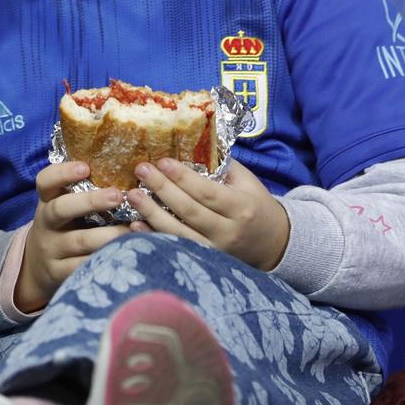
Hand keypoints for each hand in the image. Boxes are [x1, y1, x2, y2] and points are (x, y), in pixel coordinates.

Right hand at [11, 161, 135, 313]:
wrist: (37, 268)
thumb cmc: (62, 228)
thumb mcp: (61, 207)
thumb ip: (81, 191)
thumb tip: (123, 164)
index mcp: (46, 202)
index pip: (45, 181)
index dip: (63, 173)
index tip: (85, 167)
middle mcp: (46, 224)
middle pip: (61, 209)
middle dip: (90, 201)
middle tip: (118, 195)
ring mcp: (52, 250)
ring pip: (79, 241)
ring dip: (108, 235)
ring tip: (132, 231)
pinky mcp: (60, 273)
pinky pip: (84, 268)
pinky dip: (105, 261)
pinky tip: (124, 256)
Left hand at [127, 157, 289, 270]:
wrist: (273, 243)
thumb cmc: (254, 205)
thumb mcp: (247, 181)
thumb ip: (221, 165)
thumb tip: (189, 143)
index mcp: (240, 207)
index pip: (207, 192)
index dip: (183, 178)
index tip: (162, 161)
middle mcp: (228, 231)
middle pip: (190, 211)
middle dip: (163, 190)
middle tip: (141, 170)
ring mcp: (215, 251)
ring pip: (180, 234)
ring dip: (152, 214)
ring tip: (131, 195)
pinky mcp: (204, 262)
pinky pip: (176, 249)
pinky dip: (154, 237)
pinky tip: (135, 225)